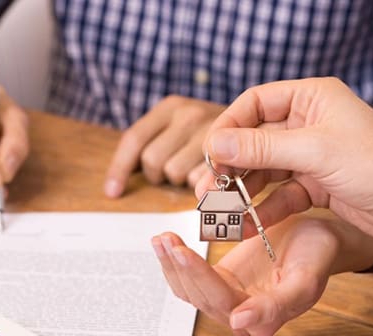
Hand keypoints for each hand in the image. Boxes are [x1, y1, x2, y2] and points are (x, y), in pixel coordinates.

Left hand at [104, 95, 225, 196]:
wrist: (259, 123)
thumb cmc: (211, 133)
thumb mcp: (180, 126)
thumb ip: (155, 143)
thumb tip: (117, 182)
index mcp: (170, 107)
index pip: (134, 140)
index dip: (119, 169)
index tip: (113, 192)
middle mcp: (188, 114)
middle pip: (152, 161)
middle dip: (158, 174)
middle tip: (173, 171)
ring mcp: (210, 133)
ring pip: (174, 174)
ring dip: (180, 180)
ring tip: (195, 170)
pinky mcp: (229, 154)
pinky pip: (199, 181)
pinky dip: (201, 184)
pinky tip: (210, 175)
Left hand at [152, 214, 372, 335]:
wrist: (319, 239)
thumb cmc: (317, 256)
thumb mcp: (305, 278)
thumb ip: (277, 305)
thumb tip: (238, 324)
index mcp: (262, 320)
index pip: (221, 301)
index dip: (199, 277)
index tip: (182, 252)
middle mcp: (241, 316)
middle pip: (199, 296)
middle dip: (179, 267)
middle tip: (165, 238)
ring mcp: (228, 299)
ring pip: (189, 290)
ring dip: (172, 265)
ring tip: (161, 238)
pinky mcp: (221, 282)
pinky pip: (192, 278)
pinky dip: (176, 261)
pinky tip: (166, 243)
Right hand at [199, 77, 372, 245]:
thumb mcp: (315, 152)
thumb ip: (261, 148)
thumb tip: (215, 143)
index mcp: (312, 98)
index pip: (255, 104)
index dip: (228, 127)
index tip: (209, 153)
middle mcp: (309, 122)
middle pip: (255, 140)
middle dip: (230, 165)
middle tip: (207, 188)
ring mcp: (311, 155)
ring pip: (265, 170)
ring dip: (243, 190)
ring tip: (219, 210)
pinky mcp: (315, 184)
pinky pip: (280, 193)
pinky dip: (264, 208)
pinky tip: (247, 224)